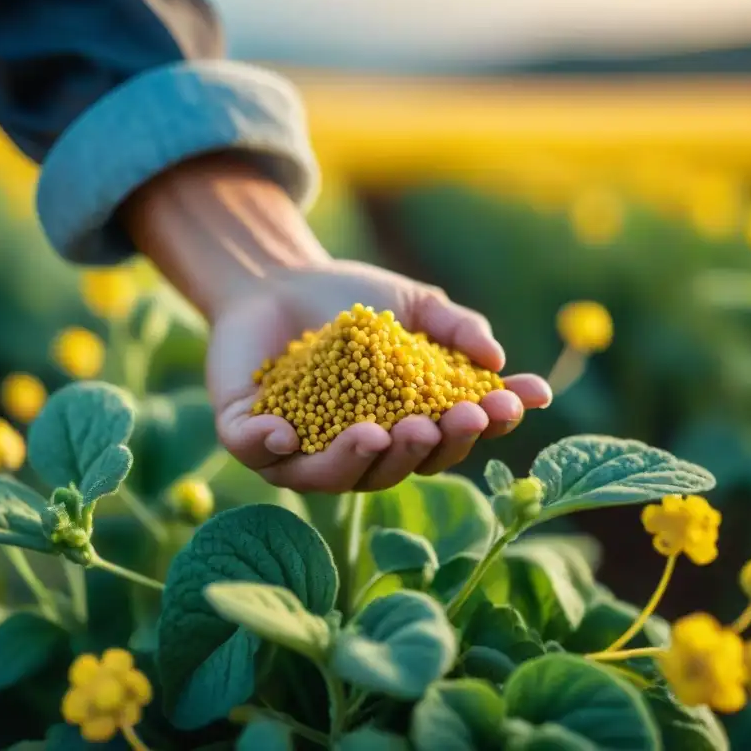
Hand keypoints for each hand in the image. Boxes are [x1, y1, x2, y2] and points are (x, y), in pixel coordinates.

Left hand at [125, 154, 550, 493]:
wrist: (279, 276)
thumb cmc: (354, 299)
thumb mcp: (415, 306)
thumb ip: (458, 328)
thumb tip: (499, 360)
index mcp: (402, 428)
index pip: (448, 439)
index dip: (480, 427)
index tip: (504, 405)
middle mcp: (356, 452)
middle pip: (396, 466)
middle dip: (421, 448)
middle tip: (435, 423)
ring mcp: (301, 450)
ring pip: (331, 475)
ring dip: (355, 459)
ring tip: (376, 434)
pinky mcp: (246, 434)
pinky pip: (256, 453)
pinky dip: (270, 446)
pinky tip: (285, 435)